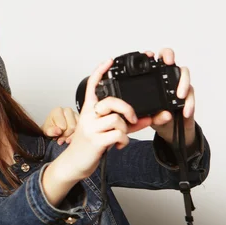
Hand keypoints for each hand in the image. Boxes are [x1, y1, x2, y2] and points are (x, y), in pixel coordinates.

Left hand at [41, 107, 78, 144]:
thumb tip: (58, 131)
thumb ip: (51, 131)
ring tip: (65, 138)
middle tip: (61, 139)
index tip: (56, 137)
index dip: (60, 133)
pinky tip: (71, 137)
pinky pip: (82, 130)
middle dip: (66, 135)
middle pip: (72, 127)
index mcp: (58, 110)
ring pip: (78, 129)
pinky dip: (77, 135)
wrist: (52, 129)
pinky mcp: (81, 120)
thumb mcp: (47, 131)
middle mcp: (67, 110)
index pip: (63, 126)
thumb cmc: (50, 128)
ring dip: (72, 136)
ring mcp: (76, 114)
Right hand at [56, 59, 144, 180]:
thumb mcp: (107, 131)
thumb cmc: (90, 145)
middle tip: (132, 118)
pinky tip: (118, 145)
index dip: (100, 72)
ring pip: (117, 120)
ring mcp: (91, 128)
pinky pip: (118, 135)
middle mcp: (88, 116)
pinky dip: (124, 140)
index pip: (92, 87)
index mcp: (89, 110)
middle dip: (127, 109)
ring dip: (125, 130)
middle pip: (111, 102)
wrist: (75, 163)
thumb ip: (128, 123)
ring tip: (120, 137)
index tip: (108, 61)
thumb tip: (150, 118)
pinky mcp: (95, 141)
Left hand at [144, 48, 195, 145]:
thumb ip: (146, 114)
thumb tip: (152, 112)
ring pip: (184, 73)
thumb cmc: (154, 117)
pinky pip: (190, 94)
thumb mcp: (144, 116)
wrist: (168, 129)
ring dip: (182, 83)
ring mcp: (178, 84)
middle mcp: (166, 78)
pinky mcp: (188, 95)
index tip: (148, 56)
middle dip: (169, 56)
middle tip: (168, 63)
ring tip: (179, 95)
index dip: (150, 55)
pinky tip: (185, 111)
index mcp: (152, 79)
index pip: (150, 62)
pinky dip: (189, 103)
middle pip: (169, 58)